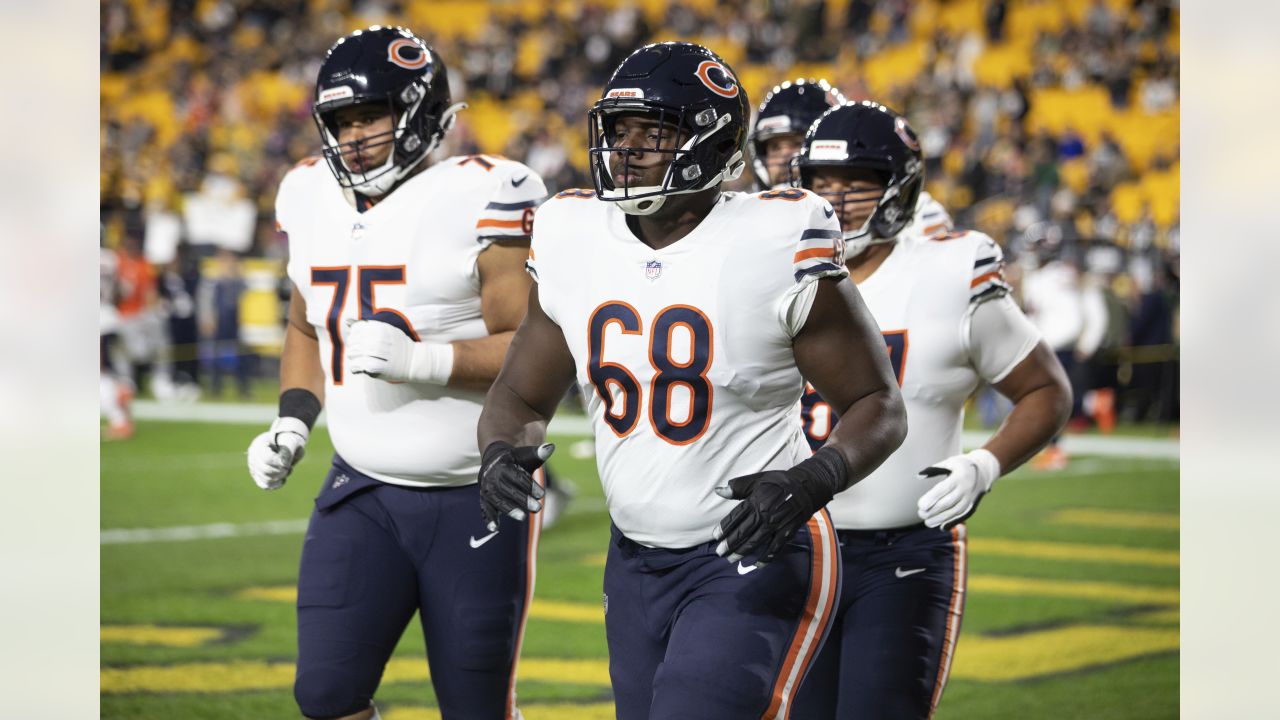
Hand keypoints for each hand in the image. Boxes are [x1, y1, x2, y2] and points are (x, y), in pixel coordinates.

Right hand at [246, 417, 308, 489]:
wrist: (284, 444)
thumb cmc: (287, 442)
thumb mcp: (290, 442)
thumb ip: (287, 452)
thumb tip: (283, 463)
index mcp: (259, 444)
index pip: (267, 459)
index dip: (279, 463)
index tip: (287, 463)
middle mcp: (253, 456)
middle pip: (265, 470)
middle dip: (281, 471)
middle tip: (289, 467)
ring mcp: (254, 467)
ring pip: (265, 479)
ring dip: (280, 477)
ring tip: (287, 470)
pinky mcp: (257, 476)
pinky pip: (264, 485)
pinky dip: (276, 485)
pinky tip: (283, 479)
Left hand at [346, 318, 415, 380]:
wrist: (414, 361)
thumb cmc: (399, 346)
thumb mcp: (387, 330)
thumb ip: (367, 326)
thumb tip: (347, 321)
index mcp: (380, 328)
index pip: (357, 329)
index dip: (354, 336)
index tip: (359, 341)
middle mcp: (378, 339)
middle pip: (353, 342)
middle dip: (352, 347)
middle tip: (358, 353)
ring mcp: (377, 353)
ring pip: (353, 353)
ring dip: (353, 357)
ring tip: (359, 360)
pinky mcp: (377, 367)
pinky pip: (357, 365)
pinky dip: (355, 367)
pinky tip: (360, 368)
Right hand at [478, 442, 554, 531]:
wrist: (495, 460)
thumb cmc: (516, 460)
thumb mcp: (526, 455)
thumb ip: (538, 453)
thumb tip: (550, 447)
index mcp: (503, 465)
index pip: (518, 477)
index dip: (529, 486)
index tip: (541, 494)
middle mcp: (493, 477)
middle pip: (508, 490)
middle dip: (522, 500)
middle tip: (537, 508)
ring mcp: (487, 489)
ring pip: (498, 501)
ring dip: (509, 509)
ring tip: (522, 517)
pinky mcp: (485, 500)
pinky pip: (485, 510)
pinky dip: (489, 519)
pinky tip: (495, 529)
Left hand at [712, 449, 844, 566]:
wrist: (807, 487)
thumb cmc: (779, 482)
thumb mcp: (757, 479)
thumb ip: (737, 487)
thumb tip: (718, 490)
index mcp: (755, 500)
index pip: (736, 516)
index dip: (724, 528)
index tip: (715, 537)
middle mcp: (764, 513)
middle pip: (743, 531)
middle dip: (730, 544)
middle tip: (720, 553)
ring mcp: (776, 524)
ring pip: (756, 541)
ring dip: (742, 551)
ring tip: (731, 559)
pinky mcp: (788, 531)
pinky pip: (775, 547)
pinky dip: (766, 557)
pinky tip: (757, 564)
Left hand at [916, 448, 1000, 528]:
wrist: (985, 472)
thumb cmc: (961, 466)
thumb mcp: (949, 462)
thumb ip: (934, 469)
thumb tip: (919, 476)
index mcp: (959, 476)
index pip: (944, 489)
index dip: (932, 498)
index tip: (920, 505)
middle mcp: (966, 488)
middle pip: (948, 502)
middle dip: (933, 510)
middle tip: (921, 514)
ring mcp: (971, 499)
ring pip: (955, 512)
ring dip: (941, 519)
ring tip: (927, 523)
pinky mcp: (973, 506)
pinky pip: (962, 516)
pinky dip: (952, 522)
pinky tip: (942, 527)